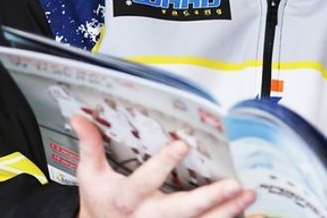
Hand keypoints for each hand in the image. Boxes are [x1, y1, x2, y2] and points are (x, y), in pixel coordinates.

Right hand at [72, 114, 255, 217]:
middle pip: (181, 210)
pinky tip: (244, 211)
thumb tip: (80, 118)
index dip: (163, 164)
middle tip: (232, 185)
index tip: (181, 145)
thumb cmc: (100, 204)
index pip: (145, 181)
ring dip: (226, 211)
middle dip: (208, 199)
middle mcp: (148, 216)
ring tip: (246, 195)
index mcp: (127, 199)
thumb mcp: (90, 176)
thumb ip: (90, 146)